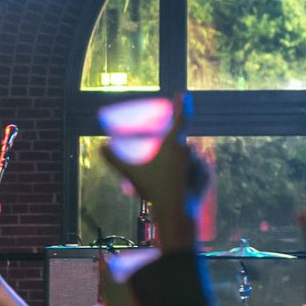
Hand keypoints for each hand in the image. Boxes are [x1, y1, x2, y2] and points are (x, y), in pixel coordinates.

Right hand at [98, 97, 211, 213]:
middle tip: (162, 154)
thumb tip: (100, 146)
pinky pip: (198, 167)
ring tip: (170, 170)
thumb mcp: (131, 173)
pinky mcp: (205, 175)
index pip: (180, 117)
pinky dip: (191, 170)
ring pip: (190, 154)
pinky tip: (184, 176)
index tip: (182, 94)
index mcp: (174, 143)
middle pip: (182, 140)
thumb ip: (114, 158)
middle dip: (173, 144)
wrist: (175, 211)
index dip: (181, 104)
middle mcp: (189, 150)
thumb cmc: (154, 189)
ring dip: (182, 158)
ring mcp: (199, 162)